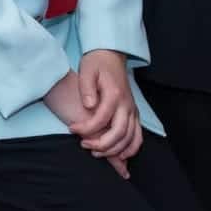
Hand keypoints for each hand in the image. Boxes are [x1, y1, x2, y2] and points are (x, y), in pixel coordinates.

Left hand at [71, 50, 142, 167]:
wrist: (110, 55)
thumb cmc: (96, 63)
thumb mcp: (87, 70)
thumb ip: (86, 88)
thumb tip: (89, 106)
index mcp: (114, 94)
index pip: (101, 119)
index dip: (86, 128)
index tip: (72, 128)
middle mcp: (126, 104)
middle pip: (119, 132)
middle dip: (102, 144)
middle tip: (84, 145)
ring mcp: (132, 110)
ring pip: (131, 137)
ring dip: (115, 150)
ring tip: (97, 153)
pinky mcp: (134, 113)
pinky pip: (138, 135)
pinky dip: (131, 148)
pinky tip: (120, 155)